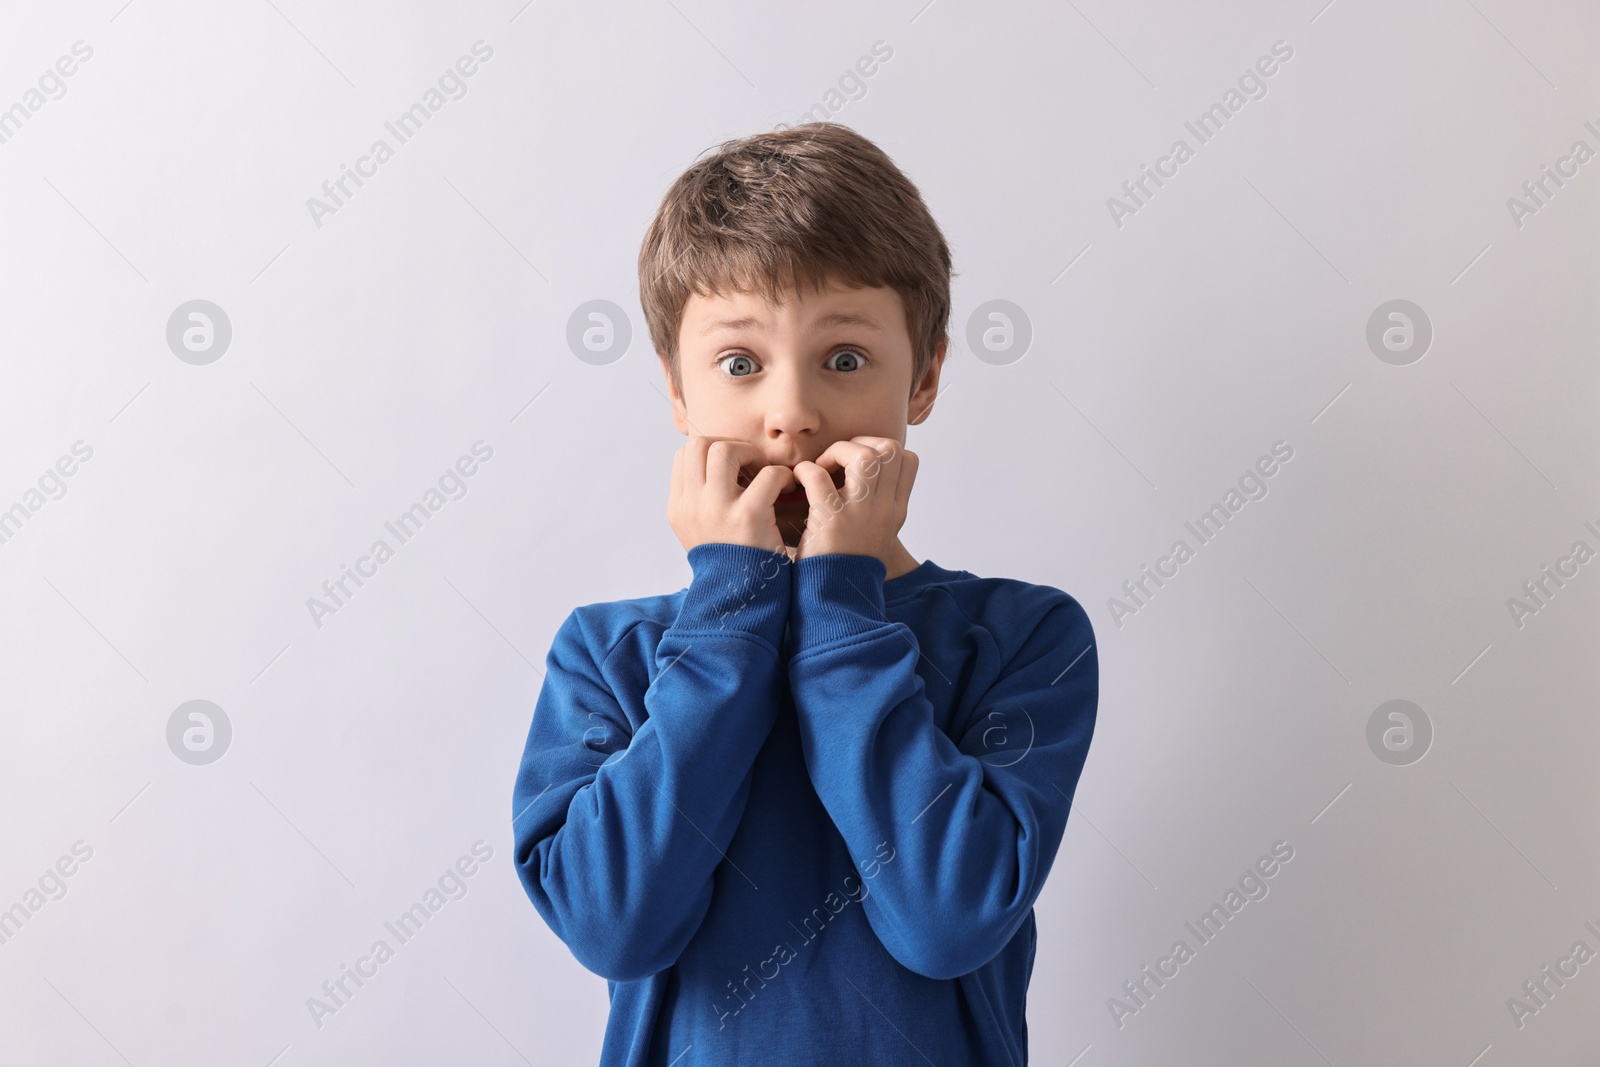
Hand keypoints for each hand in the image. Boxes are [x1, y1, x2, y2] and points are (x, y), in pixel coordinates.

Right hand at [667, 436, 798, 554]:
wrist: (743, 600)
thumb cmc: (730, 564)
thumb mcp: (699, 534)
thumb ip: (700, 502)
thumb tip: (711, 468)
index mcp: (679, 508)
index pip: (683, 456)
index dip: (710, 452)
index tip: (732, 467)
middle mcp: (692, 506)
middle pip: (699, 445)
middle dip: (729, 446)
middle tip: (749, 463)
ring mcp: (717, 509)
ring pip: (724, 449)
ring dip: (751, 453)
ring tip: (765, 472)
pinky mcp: (748, 517)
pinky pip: (767, 475)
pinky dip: (781, 476)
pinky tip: (786, 489)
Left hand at [790, 437, 917, 566]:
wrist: (836, 600)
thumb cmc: (846, 563)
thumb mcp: (875, 534)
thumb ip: (875, 505)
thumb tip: (864, 474)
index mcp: (895, 511)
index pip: (908, 460)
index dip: (881, 449)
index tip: (857, 462)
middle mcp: (883, 510)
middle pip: (890, 450)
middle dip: (859, 443)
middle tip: (837, 459)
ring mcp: (860, 514)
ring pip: (865, 457)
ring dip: (838, 451)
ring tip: (822, 467)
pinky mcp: (831, 522)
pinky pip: (818, 477)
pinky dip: (804, 470)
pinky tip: (797, 480)